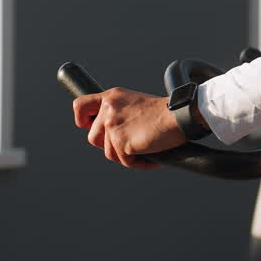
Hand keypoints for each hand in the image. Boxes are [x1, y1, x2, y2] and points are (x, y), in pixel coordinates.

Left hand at [72, 88, 186, 168]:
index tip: (88, 126)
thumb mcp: (135, 103)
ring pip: (109, 153)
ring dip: (126, 156)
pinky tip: (152, 157)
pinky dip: (139, 163)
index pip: (80, 106)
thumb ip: (118, 113)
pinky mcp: (121, 142)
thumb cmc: (165, 111)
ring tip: (145, 149)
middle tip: (130, 144)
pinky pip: (125, 162)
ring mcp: (113, 125)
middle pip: (93, 138)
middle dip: (110, 145)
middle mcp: (108, 109)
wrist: (180, 115)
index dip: (82, 120)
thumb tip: (109, 134)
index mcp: (112, 97)